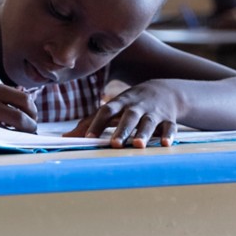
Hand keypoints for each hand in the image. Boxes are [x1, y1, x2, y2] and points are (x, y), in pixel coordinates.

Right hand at [0, 83, 37, 142]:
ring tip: (19, 137)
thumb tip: (29, 105)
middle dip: (30, 125)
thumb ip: (3, 98)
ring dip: (20, 135)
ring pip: (12, 129)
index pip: (24, 99)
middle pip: (22, 115)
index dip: (32, 111)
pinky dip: (3, 140)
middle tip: (30, 129)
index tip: (32, 117)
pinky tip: (1, 139)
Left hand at [66, 81, 180, 147]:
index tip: (87, 138)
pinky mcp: (168, 119)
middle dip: (121, 130)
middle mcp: (136, 107)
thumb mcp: (111, 108)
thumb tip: (65, 137)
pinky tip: (167, 145)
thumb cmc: (129, 104)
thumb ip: (89, 122)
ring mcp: (153, 112)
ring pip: (149, 122)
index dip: (96, 124)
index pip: (106, 111)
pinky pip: (170, 126)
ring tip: (138, 145)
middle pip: (128, 117)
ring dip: (143, 133)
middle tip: (114, 144)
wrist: (164, 90)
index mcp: (119, 103)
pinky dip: (169, 135)